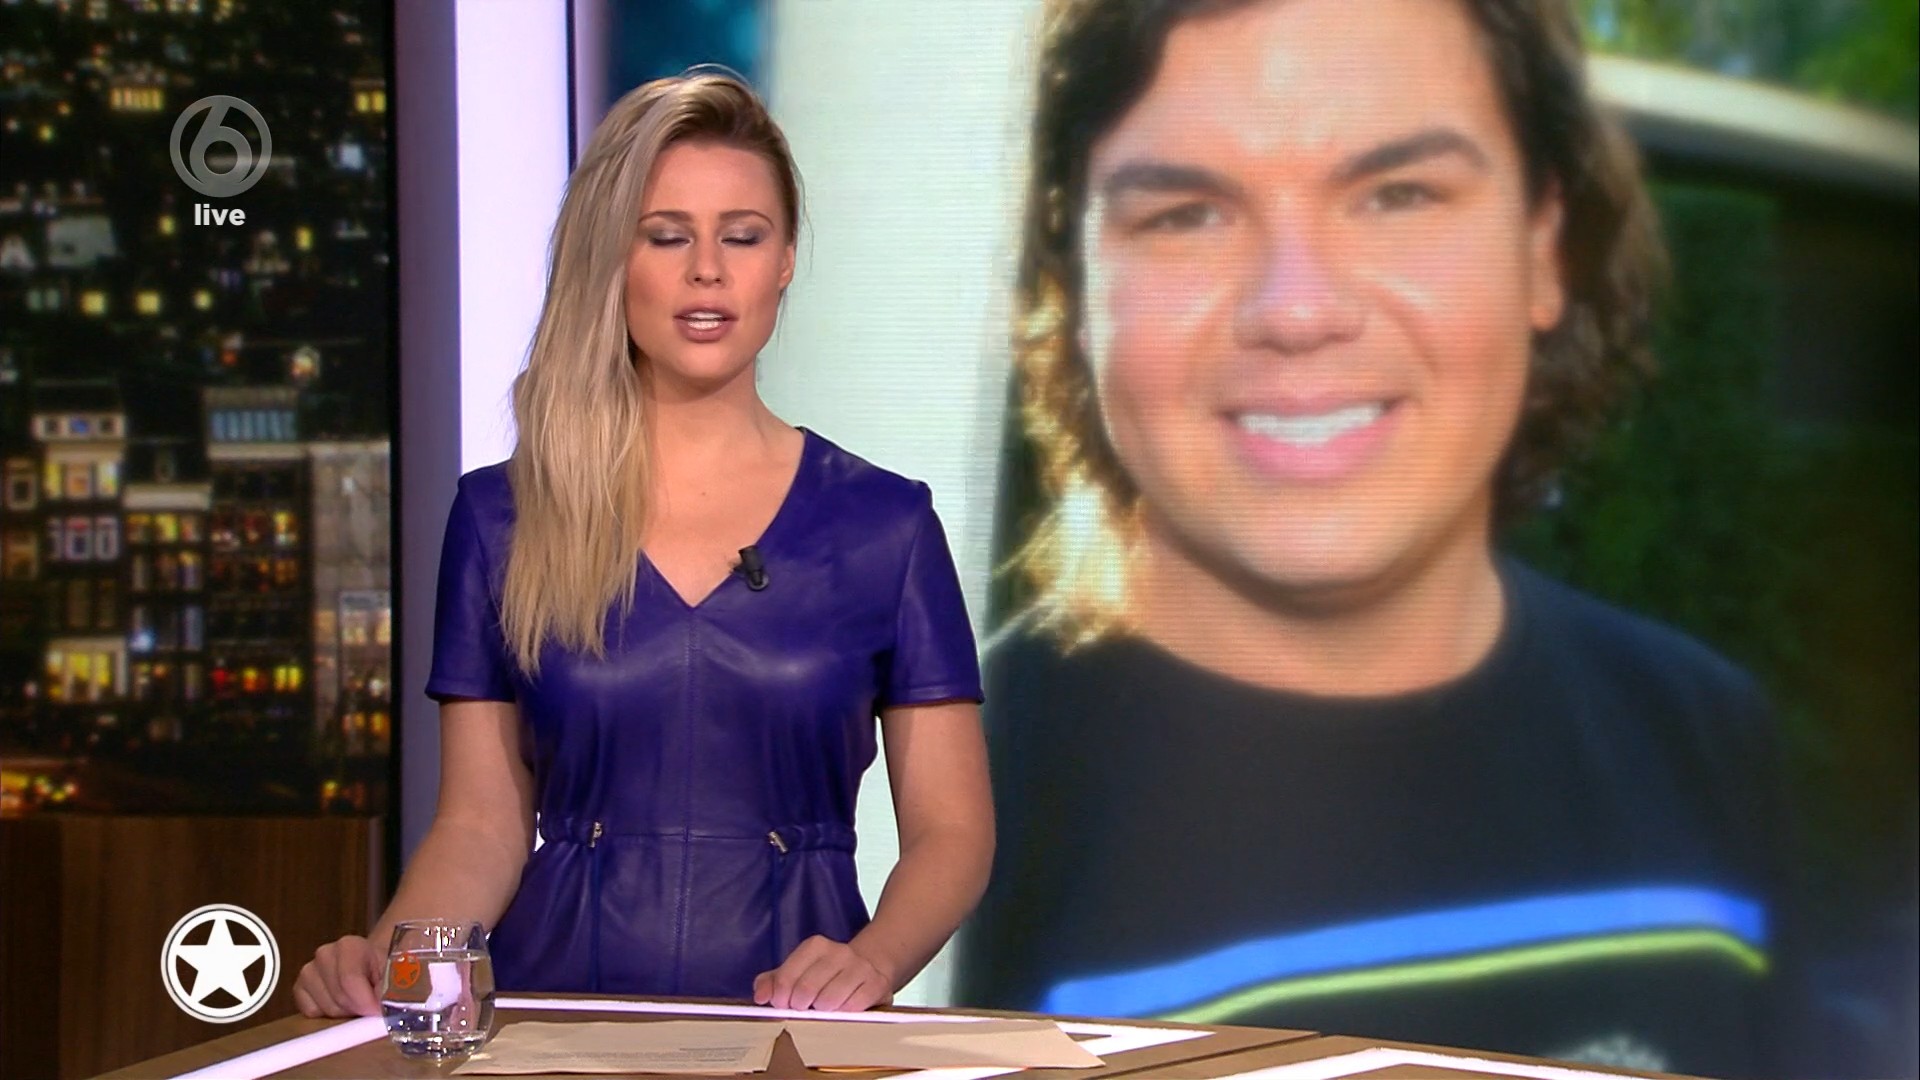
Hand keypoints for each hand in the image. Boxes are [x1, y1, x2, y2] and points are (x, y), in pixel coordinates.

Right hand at [293, 934, 384, 1017]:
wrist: (371, 964)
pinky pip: (311, 1013)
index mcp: (349, 946)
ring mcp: (309, 971)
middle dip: (358, 1009)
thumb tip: (382, 1006)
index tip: (377, 1011)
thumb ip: (391, 986)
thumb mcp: (396, 972)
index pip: (350, 980)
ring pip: (326, 1009)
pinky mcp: (300, 988)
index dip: (366, 1002)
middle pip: (339, 998)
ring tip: (358, 1001)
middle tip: (371, 1005)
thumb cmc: (384, 968)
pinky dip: (328, 1016)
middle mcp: (325, 955)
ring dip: (345, 1013)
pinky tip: (342, 1004)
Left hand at [753, 935, 895, 1011]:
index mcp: (815, 946)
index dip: (780, 997)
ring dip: (822, 1012)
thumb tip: (761, 996)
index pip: (787, 976)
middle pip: (806, 990)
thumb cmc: (828, 974)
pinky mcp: (876, 984)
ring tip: (823, 1009)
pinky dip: (843, 1014)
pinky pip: (852, 1007)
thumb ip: (773, 982)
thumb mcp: (798, 971)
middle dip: (799, 1007)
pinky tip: (842, 1010)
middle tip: (803, 1010)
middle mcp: (839, 952)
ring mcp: (859, 967)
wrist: (871, 965)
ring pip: (828, 1001)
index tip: (782, 1005)